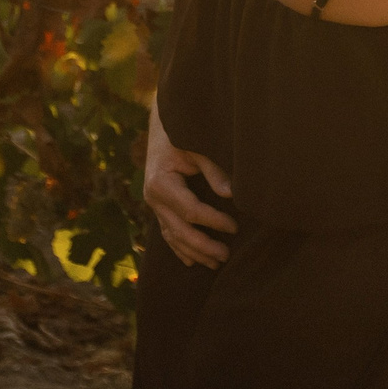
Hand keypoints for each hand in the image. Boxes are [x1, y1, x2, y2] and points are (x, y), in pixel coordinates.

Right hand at [144, 110, 235, 267]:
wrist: (161, 125)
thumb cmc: (181, 133)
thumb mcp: (198, 147)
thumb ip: (213, 171)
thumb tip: (231, 195)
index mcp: (161, 182)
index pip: (190, 210)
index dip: (213, 221)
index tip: (234, 227)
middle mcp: (153, 197)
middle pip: (180, 230)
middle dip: (203, 246)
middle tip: (226, 255)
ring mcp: (153, 204)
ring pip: (173, 236)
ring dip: (194, 252)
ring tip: (216, 263)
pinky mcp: (157, 206)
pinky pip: (167, 232)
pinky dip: (179, 248)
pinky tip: (190, 262)